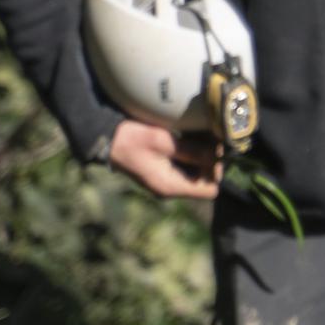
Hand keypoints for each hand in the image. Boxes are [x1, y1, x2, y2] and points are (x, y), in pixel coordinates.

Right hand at [108, 118, 222, 201]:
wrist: (108, 139)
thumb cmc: (131, 139)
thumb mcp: (161, 141)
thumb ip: (190, 150)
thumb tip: (216, 156)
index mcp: (170, 185)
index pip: (209, 190)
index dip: (215, 170)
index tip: (211, 149)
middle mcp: (171, 187)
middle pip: (205, 180)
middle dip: (210, 160)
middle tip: (208, 137)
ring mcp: (168, 179)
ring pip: (198, 171)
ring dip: (202, 154)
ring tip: (199, 134)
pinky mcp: (165, 170)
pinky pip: (187, 165)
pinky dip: (192, 152)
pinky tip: (190, 135)